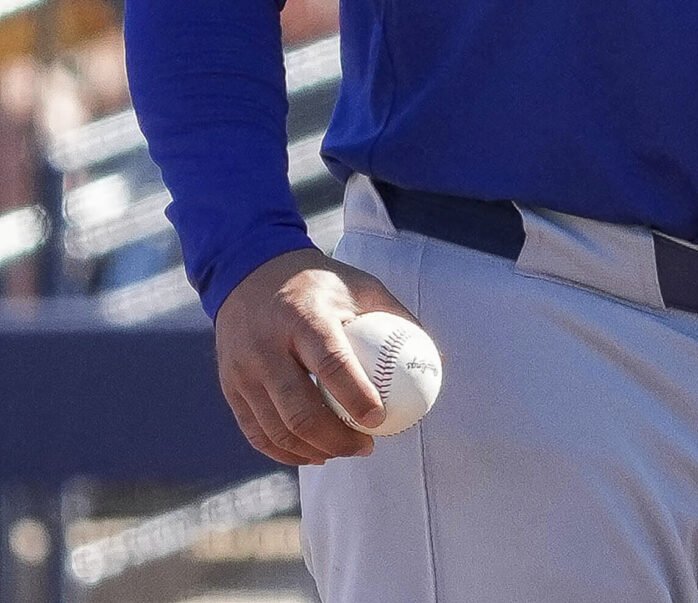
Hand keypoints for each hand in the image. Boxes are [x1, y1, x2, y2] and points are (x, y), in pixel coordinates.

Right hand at [213, 247, 419, 465]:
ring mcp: (242, 370)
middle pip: (299, 408)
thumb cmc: (321, 285)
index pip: (330, 364)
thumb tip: (437, 359)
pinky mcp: (229, 387)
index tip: (379, 420)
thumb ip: (397, 319)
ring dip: (312, 450)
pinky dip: (284, 451)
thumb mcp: (361, 286)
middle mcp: (266, 346)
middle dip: (335, 438)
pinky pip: (255, 432)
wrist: (250, 273)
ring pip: (276, 427)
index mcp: (303, 317)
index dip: (355, 397)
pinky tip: (312, 455)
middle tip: (365, 447)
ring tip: (344, 452)